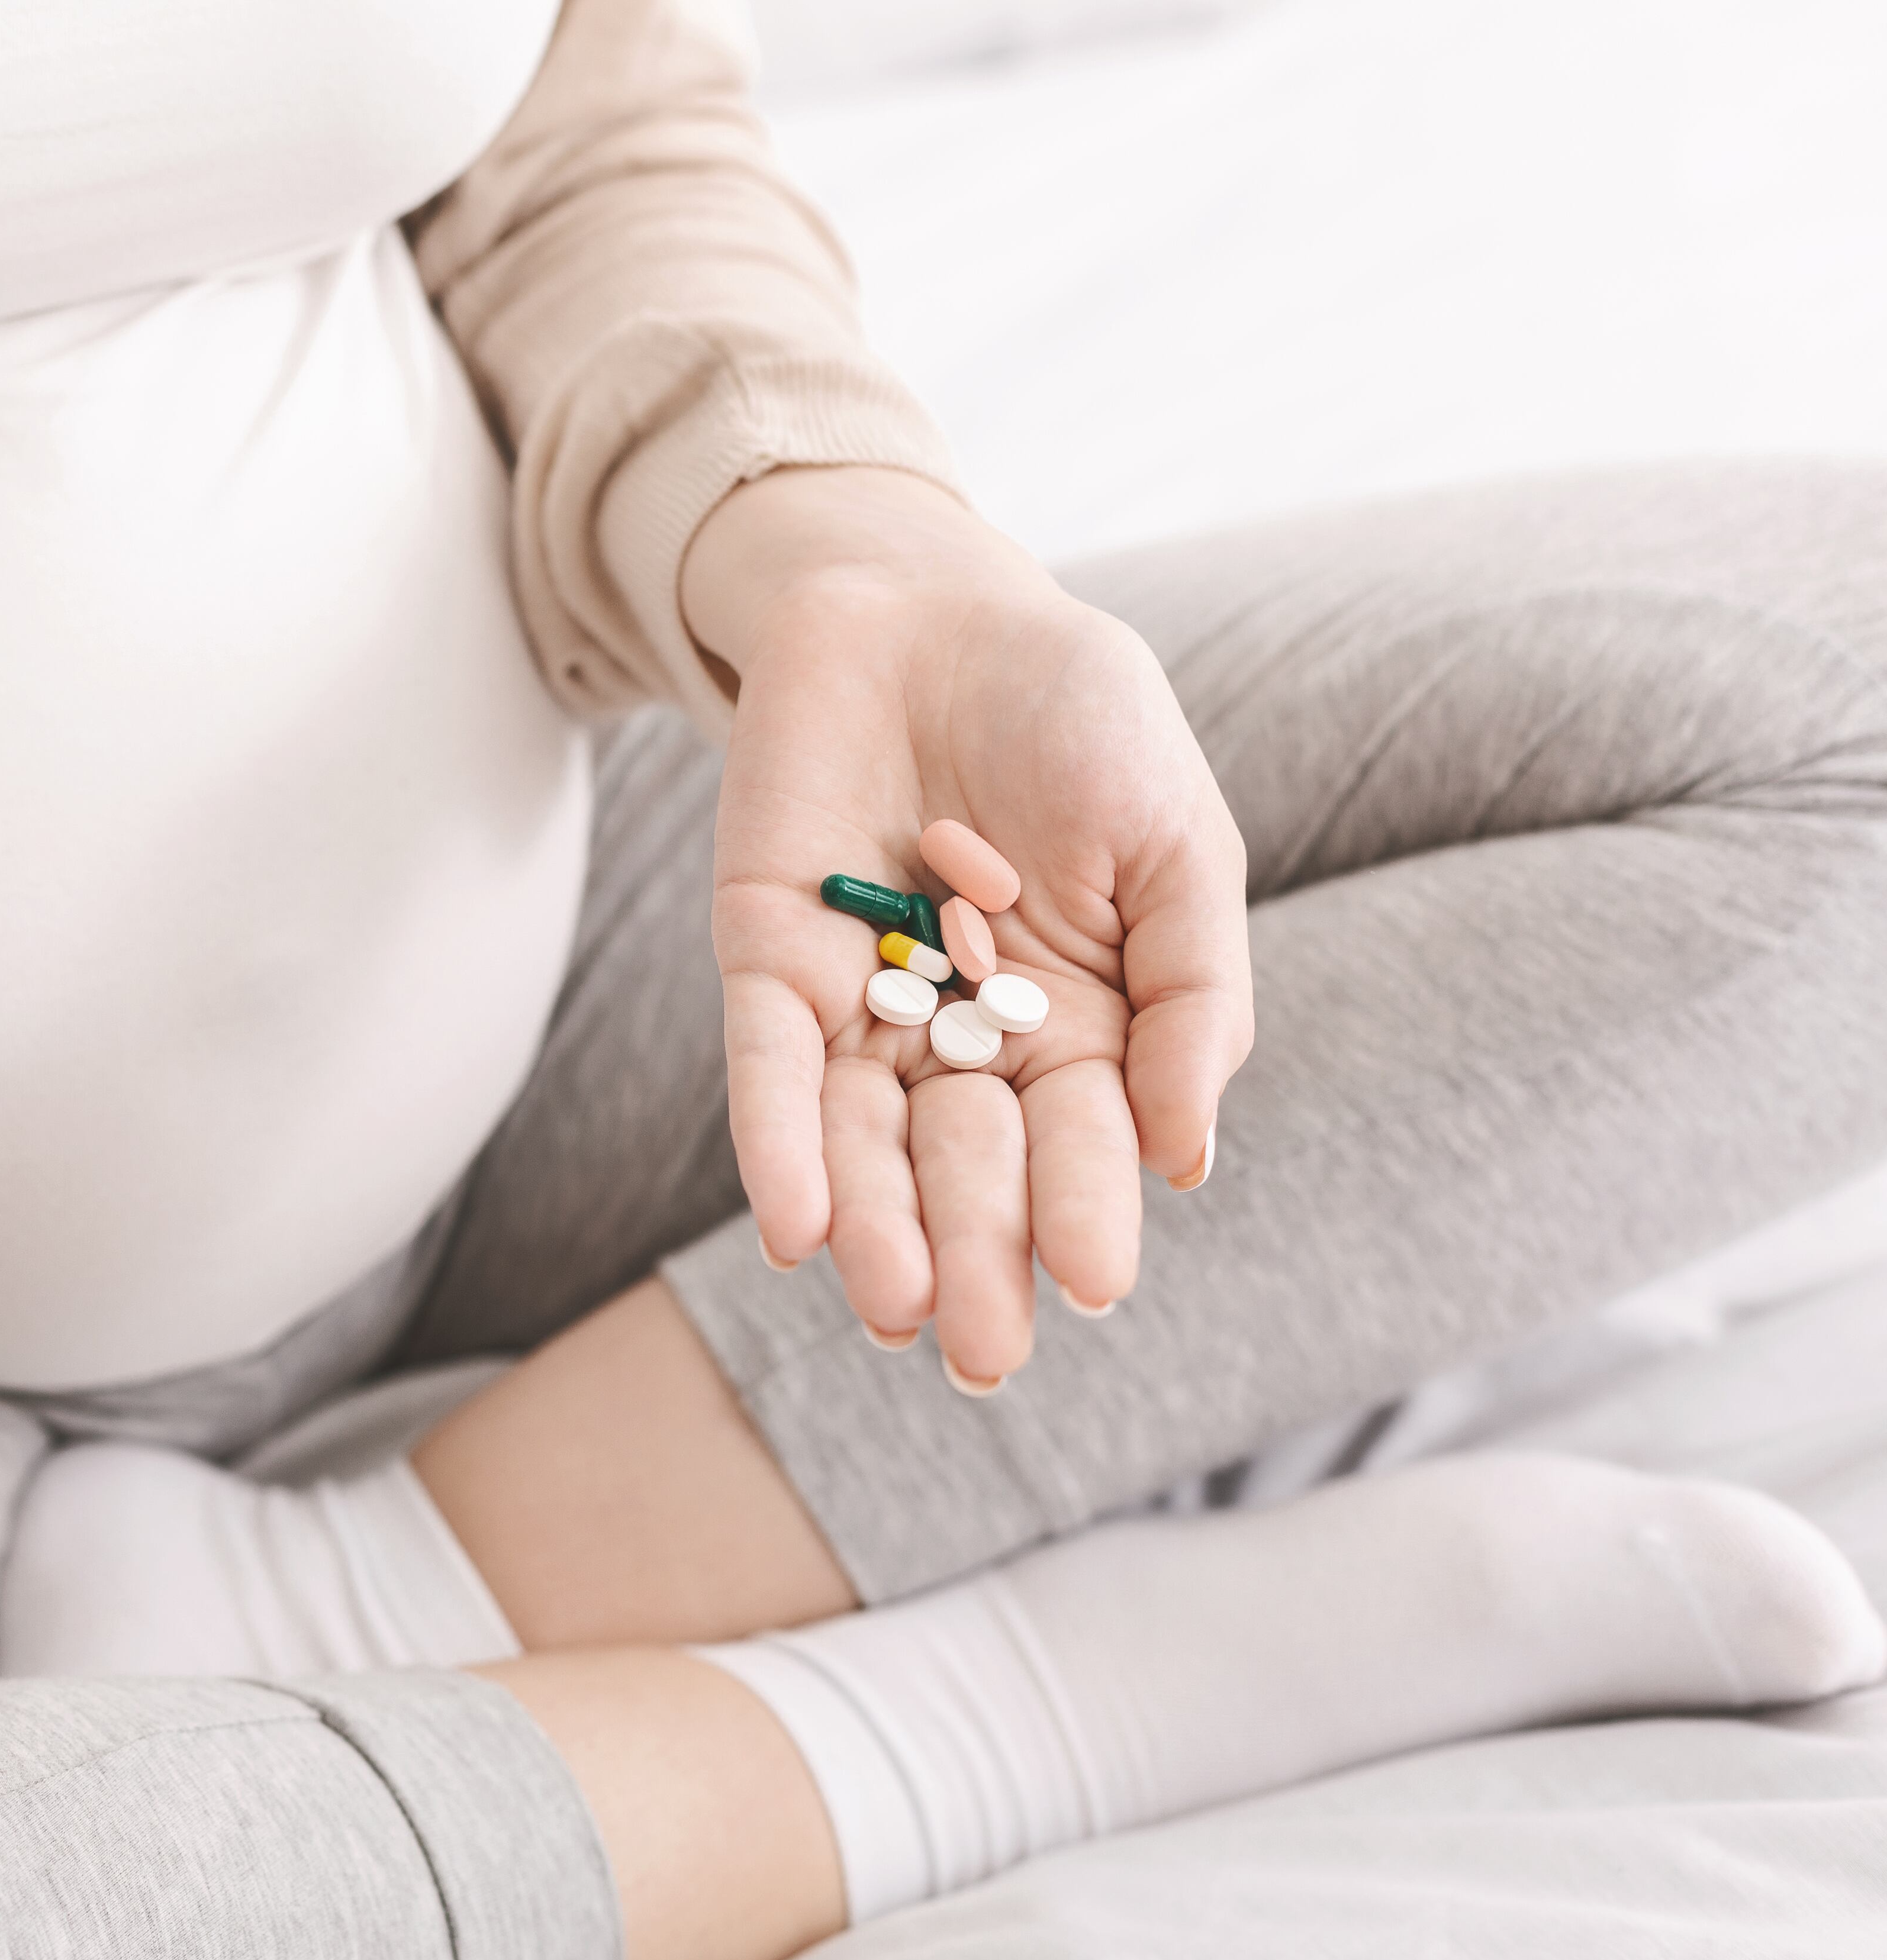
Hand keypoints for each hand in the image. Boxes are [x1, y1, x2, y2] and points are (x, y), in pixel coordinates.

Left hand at [682, 468, 1251, 1385]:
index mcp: (1076, 1024)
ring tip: (891, 1309)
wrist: (937, 604)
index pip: (1081, 1142)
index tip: (1097, 1284)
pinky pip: (769, 1067)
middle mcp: (962, 1039)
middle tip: (985, 1355)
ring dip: (873, 1228)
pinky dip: (779, 1144)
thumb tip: (1190, 1159)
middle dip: (976, 1255)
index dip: (1086, 1210)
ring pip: (861, 1140)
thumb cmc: (1078, 720)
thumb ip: (1191, 995)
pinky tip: (793, 1228)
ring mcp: (861, 1005)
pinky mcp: (768, 958)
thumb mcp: (1176, 843)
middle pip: (966, 1166)